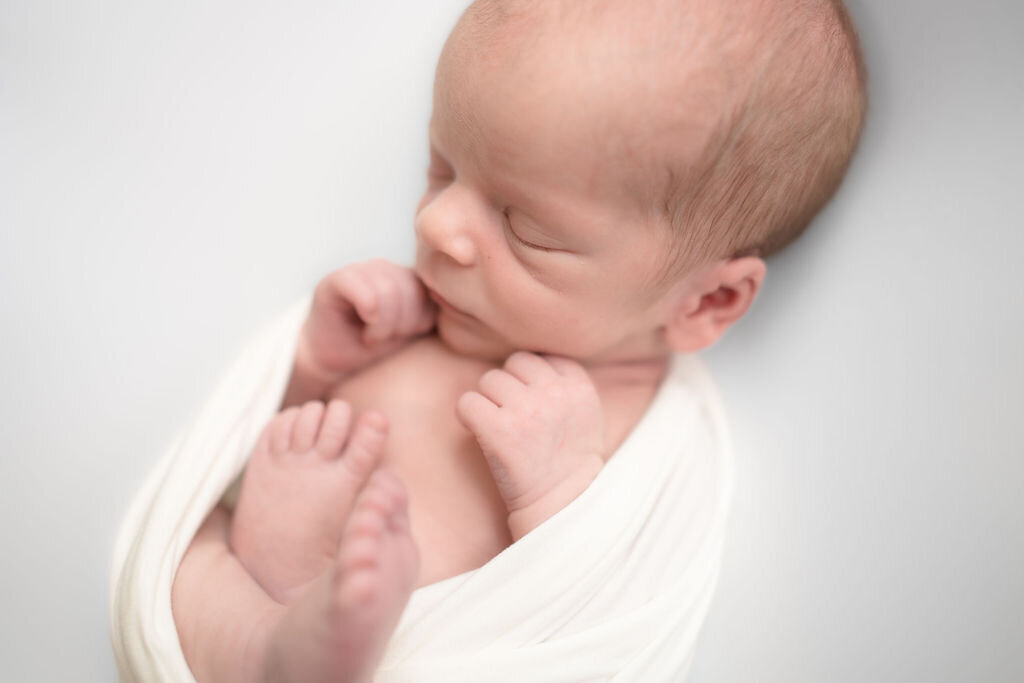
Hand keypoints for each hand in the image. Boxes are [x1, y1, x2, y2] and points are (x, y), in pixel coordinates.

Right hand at [297, 260, 436, 379]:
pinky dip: (369, 316)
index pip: (430, 292)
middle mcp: (386, 268)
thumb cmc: (374, 346)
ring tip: (371, 335)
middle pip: (410, 291)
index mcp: (408, 277)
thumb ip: (431, 310)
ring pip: (389, 293)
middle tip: (383, 339)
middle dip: (401, 325)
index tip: (404, 335)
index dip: (420, 321)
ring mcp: (361, 269)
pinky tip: (362, 327)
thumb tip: (457, 301)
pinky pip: (365, 291)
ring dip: (383, 327)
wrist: (335, 360)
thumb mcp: (412, 330)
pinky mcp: (337, 279)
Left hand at [456, 352, 604, 536]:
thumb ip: (563, 382)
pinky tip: (481, 433)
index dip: (531, 379)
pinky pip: (467, 402)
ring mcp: (527, 409)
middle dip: (509, 386)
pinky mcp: (500, 429)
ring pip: (489, 380)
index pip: (542, 357)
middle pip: (515, 362)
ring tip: (504, 429)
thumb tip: (525, 361)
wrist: (562, 506)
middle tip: (515, 418)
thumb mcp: (584, 412)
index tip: (534, 404)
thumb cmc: (569, 460)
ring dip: (489, 402)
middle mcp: (555, 392)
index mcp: (579, 386)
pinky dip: (468, 416)